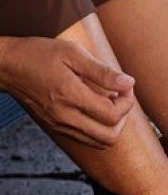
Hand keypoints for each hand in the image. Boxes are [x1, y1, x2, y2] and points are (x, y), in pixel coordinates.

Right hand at [0, 37, 134, 147]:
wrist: (7, 66)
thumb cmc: (38, 54)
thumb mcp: (72, 53)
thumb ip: (102, 71)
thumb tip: (128, 83)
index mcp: (70, 96)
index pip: (112, 114)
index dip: (127, 101)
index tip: (125, 86)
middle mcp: (65, 116)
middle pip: (110, 136)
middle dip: (123, 117)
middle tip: (120, 97)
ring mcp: (60, 125)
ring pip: (100, 142)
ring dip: (113, 126)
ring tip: (109, 104)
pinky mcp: (57, 128)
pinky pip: (87, 139)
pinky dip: (99, 129)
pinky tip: (96, 110)